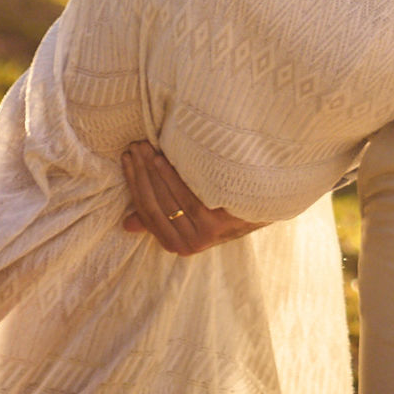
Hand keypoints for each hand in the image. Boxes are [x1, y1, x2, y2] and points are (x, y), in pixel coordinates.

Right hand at [120, 140, 262, 255]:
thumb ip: (162, 217)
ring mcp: (202, 236)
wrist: (267, 203)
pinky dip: (171, 177)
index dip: (133, 185)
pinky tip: (163, 158)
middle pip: (152, 206)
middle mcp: (187, 245)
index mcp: (177, 244)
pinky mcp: (215, 226)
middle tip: (133, 147)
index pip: (145, 213)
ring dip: (151, 171)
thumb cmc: (225, 203)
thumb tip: (127, 224)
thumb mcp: (192, 214)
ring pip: (166, 201)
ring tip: (144, 147)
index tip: (126, 159)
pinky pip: (186, 198)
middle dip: (139, 174)